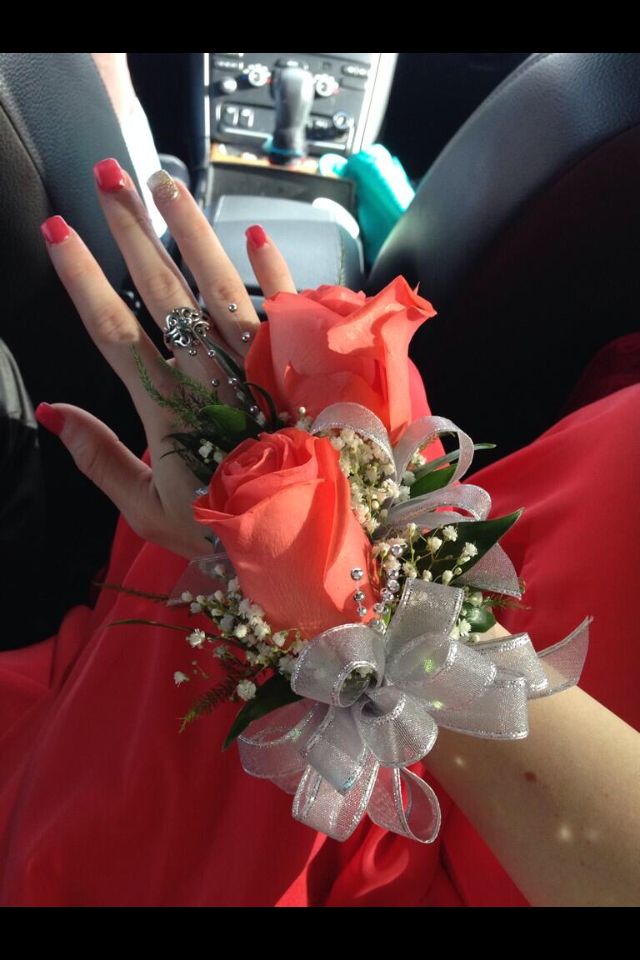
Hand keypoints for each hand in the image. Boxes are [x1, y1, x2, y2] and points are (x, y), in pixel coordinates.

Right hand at [37, 159, 295, 558]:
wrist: (310, 541)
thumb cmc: (226, 530)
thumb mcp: (149, 510)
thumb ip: (100, 459)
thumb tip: (52, 413)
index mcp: (167, 407)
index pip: (114, 330)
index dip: (83, 278)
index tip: (59, 231)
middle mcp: (211, 373)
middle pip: (162, 290)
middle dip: (131, 230)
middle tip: (107, 176)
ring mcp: (259, 364)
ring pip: (219, 284)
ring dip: (191, 229)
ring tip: (164, 182)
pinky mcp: (302, 366)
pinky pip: (288, 308)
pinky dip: (274, 271)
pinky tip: (256, 233)